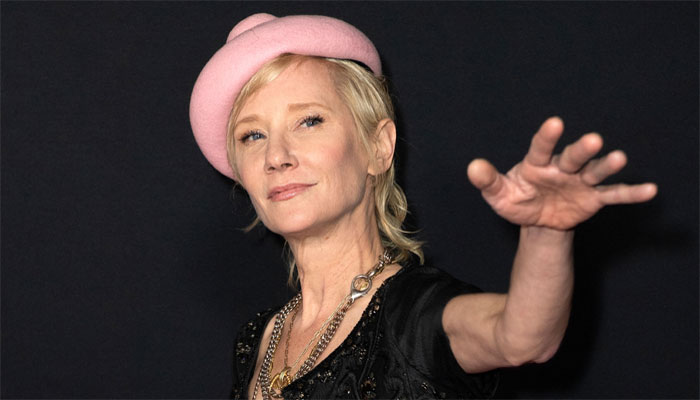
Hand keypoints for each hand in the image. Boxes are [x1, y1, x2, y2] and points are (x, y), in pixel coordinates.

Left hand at [467, 117, 656, 229]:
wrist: (536, 219)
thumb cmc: (517, 199)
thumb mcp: (499, 194)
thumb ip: (488, 181)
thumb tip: (473, 167)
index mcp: (536, 163)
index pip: (540, 148)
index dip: (547, 136)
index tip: (555, 122)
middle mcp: (561, 168)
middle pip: (573, 156)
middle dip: (582, 149)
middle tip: (593, 139)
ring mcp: (580, 181)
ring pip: (595, 170)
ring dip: (607, 165)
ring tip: (620, 158)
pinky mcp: (593, 198)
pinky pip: (613, 194)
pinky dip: (630, 193)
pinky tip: (650, 190)